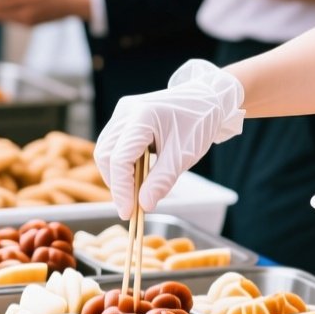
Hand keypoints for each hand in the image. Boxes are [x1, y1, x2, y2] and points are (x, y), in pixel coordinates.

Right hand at [95, 59, 244, 218]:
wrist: (207, 100)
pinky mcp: (125, 117)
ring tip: (136, 192)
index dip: (121, 189)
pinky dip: (122, 164)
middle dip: (117, 183)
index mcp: (142, 115)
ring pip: (107, 150)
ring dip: (117, 175)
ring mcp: (123, 112)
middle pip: (107, 154)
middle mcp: (126, 111)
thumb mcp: (184, 155)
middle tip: (132, 206)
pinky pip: (114, 144)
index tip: (128, 213)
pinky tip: (136, 176)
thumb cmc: (199, 123)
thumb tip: (144, 205)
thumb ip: (162, 181)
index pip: (120, 158)